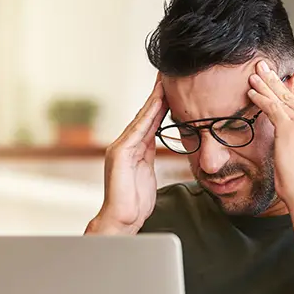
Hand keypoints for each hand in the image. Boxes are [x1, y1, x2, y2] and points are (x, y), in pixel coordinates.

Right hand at [88, 75, 167, 234]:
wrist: (120, 220)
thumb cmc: (134, 203)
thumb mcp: (147, 175)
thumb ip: (150, 158)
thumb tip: (158, 149)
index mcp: (133, 148)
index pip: (150, 121)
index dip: (161, 103)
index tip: (173, 86)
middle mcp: (124, 144)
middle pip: (145, 114)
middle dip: (158, 93)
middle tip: (169, 73)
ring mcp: (121, 147)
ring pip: (142, 118)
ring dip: (155, 98)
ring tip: (166, 80)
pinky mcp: (120, 153)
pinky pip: (138, 130)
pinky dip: (148, 114)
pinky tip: (158, 101)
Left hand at [247, 61, 293, 207]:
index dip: (285, 93)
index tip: (276, 83)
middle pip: (290, 97)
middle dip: (275, 81)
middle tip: (264, 67)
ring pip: (280, 99)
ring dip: (265, 85)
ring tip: (254, 73)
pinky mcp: (290, 129)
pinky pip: (272, 108)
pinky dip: (260, 98)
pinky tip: (251, 91)